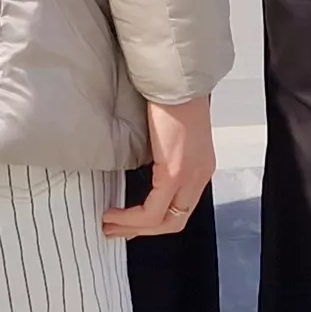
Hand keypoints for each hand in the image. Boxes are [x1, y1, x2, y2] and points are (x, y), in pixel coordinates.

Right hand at [101, 95, 212, 237]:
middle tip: (116, 230)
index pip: (180, 209)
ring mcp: (190, 176)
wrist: (177, 80)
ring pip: (164, 221)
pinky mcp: (175, 172)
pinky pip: (152, 210)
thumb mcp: (169, 134)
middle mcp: (200, 176)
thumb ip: (162, 155)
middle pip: (174, 222)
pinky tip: (114, 213)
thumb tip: (141, 167)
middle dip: (142, 231)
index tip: (130, 223)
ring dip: (133, 228)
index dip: (155, 222)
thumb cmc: (171, 97)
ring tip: (109, 225)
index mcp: (200, 167)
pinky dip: (131, 217)